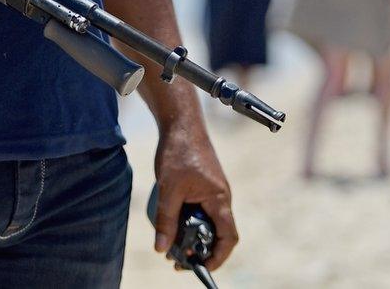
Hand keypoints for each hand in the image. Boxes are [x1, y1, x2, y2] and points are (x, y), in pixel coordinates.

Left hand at [153, 118, 237, 270]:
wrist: (180, 123)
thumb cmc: (179, 151)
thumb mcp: (169, 189)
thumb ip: (166, 220)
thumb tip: (161, 248)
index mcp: (219, 199)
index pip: (228, 237)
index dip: (218, 256)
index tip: (201, 267)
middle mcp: (220, 197)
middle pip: (218, 233)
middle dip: (200, 250)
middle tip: (178, 260)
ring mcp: (213, 190)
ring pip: (208, 221)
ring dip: (193, 235)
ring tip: (172, 243)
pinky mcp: (204, 185)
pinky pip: (201, 209)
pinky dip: (190, 220)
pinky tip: (173, 222)